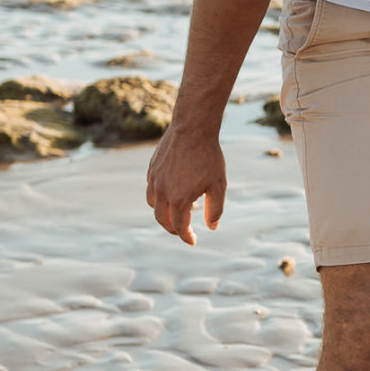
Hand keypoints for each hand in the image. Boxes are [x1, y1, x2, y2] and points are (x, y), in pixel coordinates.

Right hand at [145, 126, 225, 245]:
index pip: (180, 227)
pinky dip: (158, 198)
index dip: (187, 237)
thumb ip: (215, 209)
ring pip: (153, 205)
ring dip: (163, 214)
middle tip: (183, 231)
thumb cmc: (208, 157)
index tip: (193, 241)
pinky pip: (151, 189)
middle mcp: (162, 192)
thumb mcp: (218, 185)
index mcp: (179, 200)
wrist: (192, 129)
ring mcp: (154, 180)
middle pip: (163, 220)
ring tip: (175, 213)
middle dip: (173, 229)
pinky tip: (170, 194)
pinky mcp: (151, 169)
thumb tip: (212, 227)